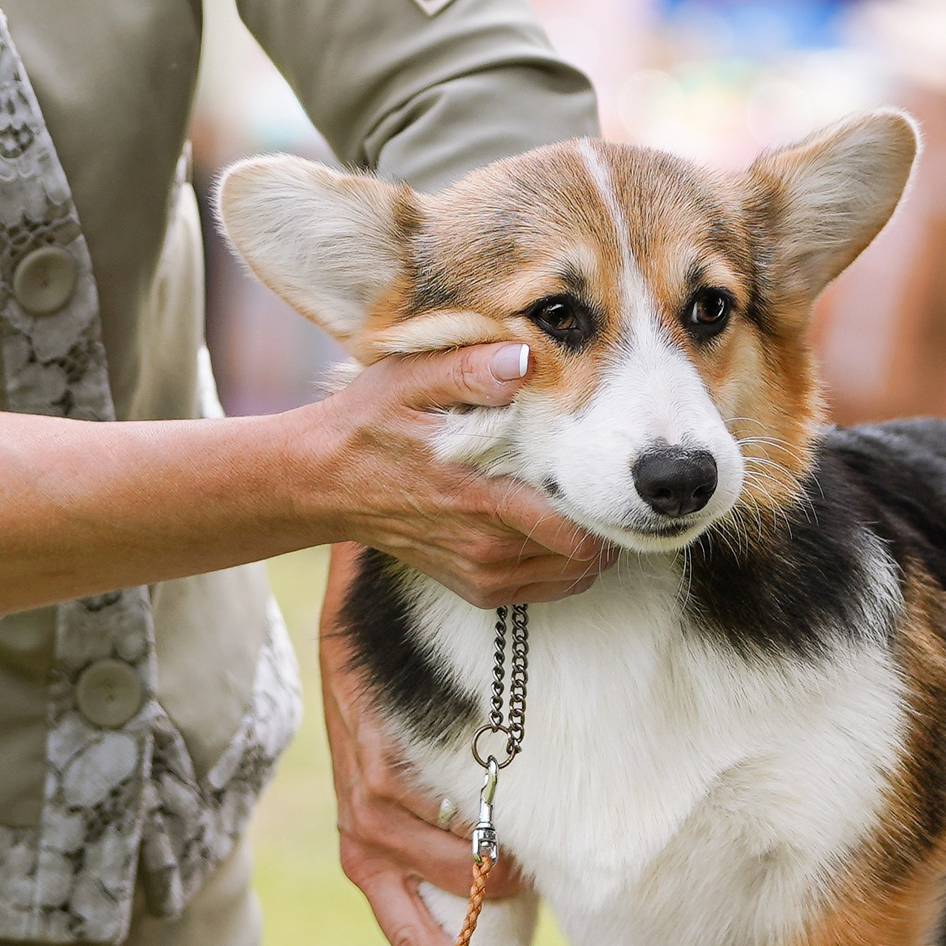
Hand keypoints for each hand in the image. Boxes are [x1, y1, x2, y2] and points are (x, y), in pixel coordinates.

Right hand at [299, 342, 613, 607]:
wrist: (321, 482)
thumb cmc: (370, 423)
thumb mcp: (409, 379)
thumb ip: (469, 368)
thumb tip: (523, 357)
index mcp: (481, 500)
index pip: (576, 533)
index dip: (613, 508)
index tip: (624, 474)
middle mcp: (486, 548)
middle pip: (585, 558)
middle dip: (609, 522)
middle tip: (617, 481)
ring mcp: (480, 573)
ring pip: (570, 576)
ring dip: (588, 544)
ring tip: (587, 498)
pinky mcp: (475, 588)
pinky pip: (544, 588)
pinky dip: (562, 563)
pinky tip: (555, 523)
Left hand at [320, 546, 525, 945]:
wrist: (375, 543)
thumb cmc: (428, 641)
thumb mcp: (450, 725)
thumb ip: (481, 780)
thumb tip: (543, 837)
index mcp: (377, 806)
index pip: (395, 904)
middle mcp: (357, 790)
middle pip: (382, 892)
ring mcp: (353, 751)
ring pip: (386, 844)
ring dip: (451, 876)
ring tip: (513, 882)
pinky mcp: (356, 710)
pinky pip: (385, 786)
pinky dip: (426, 818)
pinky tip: (482, 824)